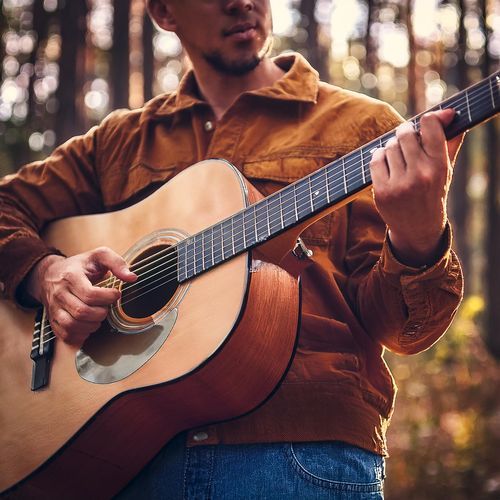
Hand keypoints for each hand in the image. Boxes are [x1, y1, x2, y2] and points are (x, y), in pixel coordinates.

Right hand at [26, 247, 136, 344]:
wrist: (49, 274)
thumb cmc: (79, 266)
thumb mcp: (98, 256)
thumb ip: (116, 263)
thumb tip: (132, 278)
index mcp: (71, 276)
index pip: (90, 294)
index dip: (108, 297)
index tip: (115, 294)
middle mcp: (59, 293)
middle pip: (82, 312)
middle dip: (101, 313)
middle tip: (106, 307)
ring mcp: (54, 308)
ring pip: (72, 325)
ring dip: (92, 325)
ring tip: (99, 316)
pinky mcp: (53, 320)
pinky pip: (66, 334)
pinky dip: (81, 334)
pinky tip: (89, 325)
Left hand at [370, 108, 462, 266]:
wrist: (418, 229)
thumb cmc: (433, 193)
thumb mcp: (446, 171)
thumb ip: (450, 142)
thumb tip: (448, 113)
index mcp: (439, 167)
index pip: (430, 127)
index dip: (429, 118)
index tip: (429, 120)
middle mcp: (419, 174)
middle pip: (405, 134)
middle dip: (405, 132)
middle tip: (407, 136)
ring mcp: (399, 184)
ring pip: (388, 147)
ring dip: (392, 147)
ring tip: (399, 157)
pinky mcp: (382, 191)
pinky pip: (375, 160)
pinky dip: (379, 157)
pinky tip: (386, 163)